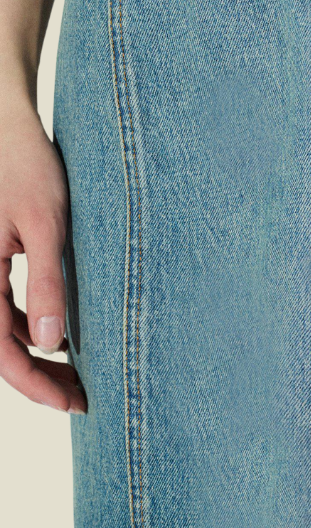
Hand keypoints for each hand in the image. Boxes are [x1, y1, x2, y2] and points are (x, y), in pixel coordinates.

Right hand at [0, 101, 84, 412]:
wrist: (6, 124)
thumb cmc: (27, 165)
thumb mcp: (46, 225)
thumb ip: (47, 284)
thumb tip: (51, 344)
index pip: (1, 351)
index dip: (35, 384)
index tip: (74, 403)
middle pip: (1, 346)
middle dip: (40, 376)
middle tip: (84, 395)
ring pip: (4, 329)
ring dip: (38, 353)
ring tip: (82, 370)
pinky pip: (5, 307)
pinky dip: (33, 325)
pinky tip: (65, 334)